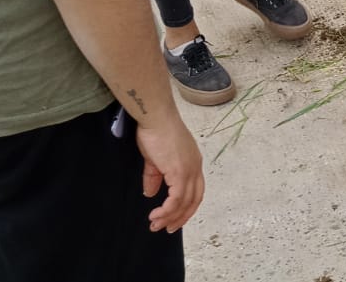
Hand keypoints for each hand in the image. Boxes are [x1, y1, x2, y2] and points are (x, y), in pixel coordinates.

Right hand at [136, 117, 204, 231]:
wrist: (155, 117)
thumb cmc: (155, 131)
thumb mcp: (155, 159)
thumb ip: (155, 177)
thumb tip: (149, 193)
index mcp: (193, 162)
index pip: (196, 191)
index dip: (186, 207)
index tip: (174, 218)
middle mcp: (195, 167)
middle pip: (194, 200)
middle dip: (180, 217)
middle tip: (166, 228)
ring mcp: (189, 169)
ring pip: (185, 202)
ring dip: (170, 217)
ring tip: (155, 225)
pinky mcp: (179, 171)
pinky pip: (176, 199)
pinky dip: (167, 210)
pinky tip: (155, 215)